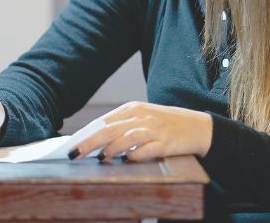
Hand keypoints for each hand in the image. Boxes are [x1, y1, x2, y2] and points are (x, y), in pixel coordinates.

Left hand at [69, 101, 212, 161]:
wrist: (199, 126)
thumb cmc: (166, 124)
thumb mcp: (142, 118)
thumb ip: (120, 126)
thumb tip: (93, 141)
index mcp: (132, 109)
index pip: (102, 121)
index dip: (85, 134)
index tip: (70, 146)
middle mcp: (141, 117)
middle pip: (109, 129)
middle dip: (88, 142)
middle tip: (74, 154)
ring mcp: (153, 130)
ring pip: (125, 138)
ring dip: (110, 149)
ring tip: (100, 158)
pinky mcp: (165, 143)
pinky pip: (146, 150)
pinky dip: (135, 155)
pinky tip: (127, 160)